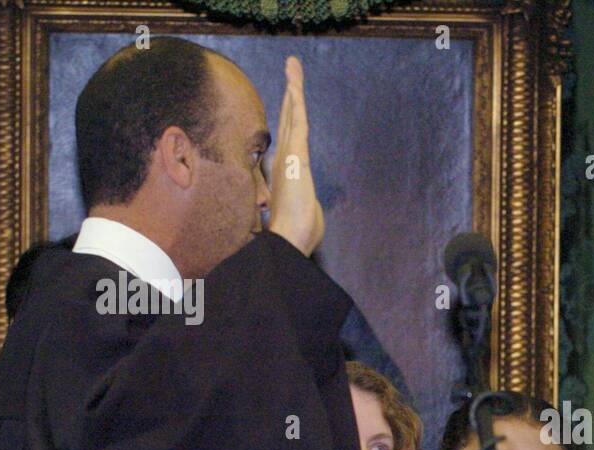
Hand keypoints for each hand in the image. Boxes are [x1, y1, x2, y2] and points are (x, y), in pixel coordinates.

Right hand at [267, 56, 324, 256]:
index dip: (289, 119)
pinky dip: (296, 96)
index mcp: (288, 172)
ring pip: (292, 113)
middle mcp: (285, 158)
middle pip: (289, 119)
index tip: (290, 102)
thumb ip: (308, 209)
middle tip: (290, 70)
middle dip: (290, 94)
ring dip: (293, 87)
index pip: (290, 139)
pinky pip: (298, 117)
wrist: (289, 242)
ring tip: (292, 63)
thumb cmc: (297, 237)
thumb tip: (307, 216)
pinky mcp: (295, 152)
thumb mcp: (307, 219)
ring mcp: (289, 153)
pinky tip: (293, 77)